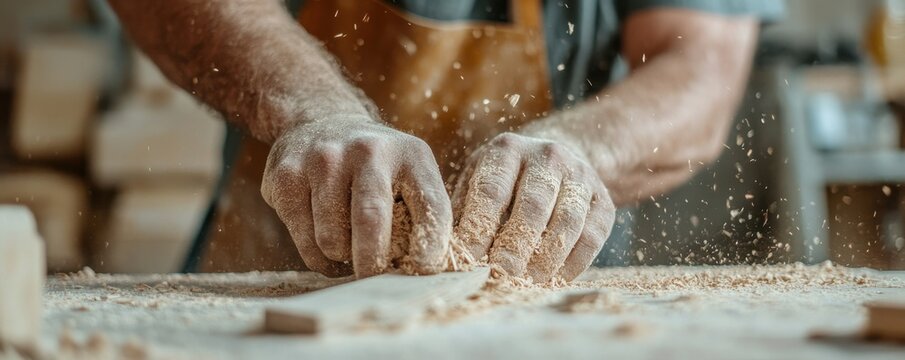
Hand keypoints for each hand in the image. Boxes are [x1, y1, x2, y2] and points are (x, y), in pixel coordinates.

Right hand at [261, 116, 450, 277]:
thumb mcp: (407, 171)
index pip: (430, 202)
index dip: (431, 241)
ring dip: (341, 257)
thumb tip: (420, 269)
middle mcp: (366, 150)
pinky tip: (324, 239)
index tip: (425, 268)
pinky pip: (304, 240)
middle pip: (370, 220)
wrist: (320, 120)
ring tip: (347, 247)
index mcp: (409, 154)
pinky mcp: (286, 177)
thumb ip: (419, 213)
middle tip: (373, 279)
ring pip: (331, 240)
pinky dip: (317, 255)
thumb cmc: (375, 165)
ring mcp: (322, 160)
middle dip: (372, 261)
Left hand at [452, 132, 614, 281]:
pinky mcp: (604, 200)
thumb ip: (462, 211)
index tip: (468, 258)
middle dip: (516, 245)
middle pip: (533, 205)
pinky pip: (592, 236)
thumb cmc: (503, 180)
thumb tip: (447, 251)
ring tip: (528, 281)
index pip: (491, 191)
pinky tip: (555, 278)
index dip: (479, 227)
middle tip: (501, 274)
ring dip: (547, 257)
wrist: (557, 160)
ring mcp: (581, 176)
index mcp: (507, 149)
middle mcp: (547, 155)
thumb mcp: (477, 179)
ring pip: (567, 221)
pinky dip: (574, 262)